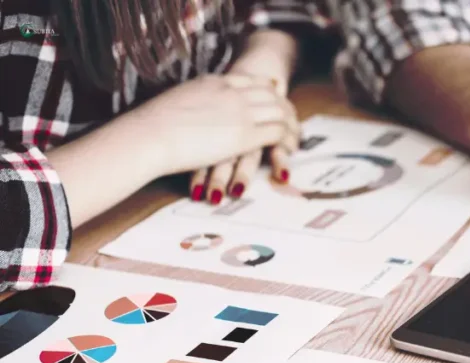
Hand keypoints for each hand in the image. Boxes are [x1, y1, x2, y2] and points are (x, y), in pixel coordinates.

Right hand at [134, 74, 297, 195]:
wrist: (150, 135)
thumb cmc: (152, 124)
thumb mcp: (178, 100)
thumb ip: (193, 101)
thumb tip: (189, 109)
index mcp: (215, 81)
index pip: (251, 80)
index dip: (266, 88)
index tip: (275, 92)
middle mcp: (231, 92)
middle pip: (271, 94)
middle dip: (284, 105)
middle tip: (292, 119)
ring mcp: (240, 113)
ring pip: (279, 111)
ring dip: (289, 123)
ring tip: (295, 136)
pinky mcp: (244, 136)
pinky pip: (277, 132)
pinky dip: (286, 139)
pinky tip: (288, 149)